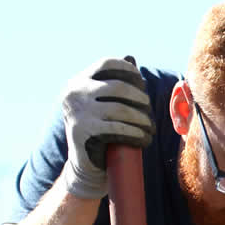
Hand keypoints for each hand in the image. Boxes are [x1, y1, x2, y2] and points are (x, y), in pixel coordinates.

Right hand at [57, 58, 155, 199]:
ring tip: (150, 127)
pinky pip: (117, 129)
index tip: (142, 83)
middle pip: (117, 87)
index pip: (106, 65)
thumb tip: (130, 58)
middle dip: (139, 98)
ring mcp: (77, 112)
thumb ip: (112, 81)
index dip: (128, 70)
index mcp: (77, 82)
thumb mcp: (101, 102)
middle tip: (149, 110)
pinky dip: (135, 134)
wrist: (84, 166)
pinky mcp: (83, 132)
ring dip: (142, 119)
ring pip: (120, 109)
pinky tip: (144, 138)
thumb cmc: (98, 130)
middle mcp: (73, 93)